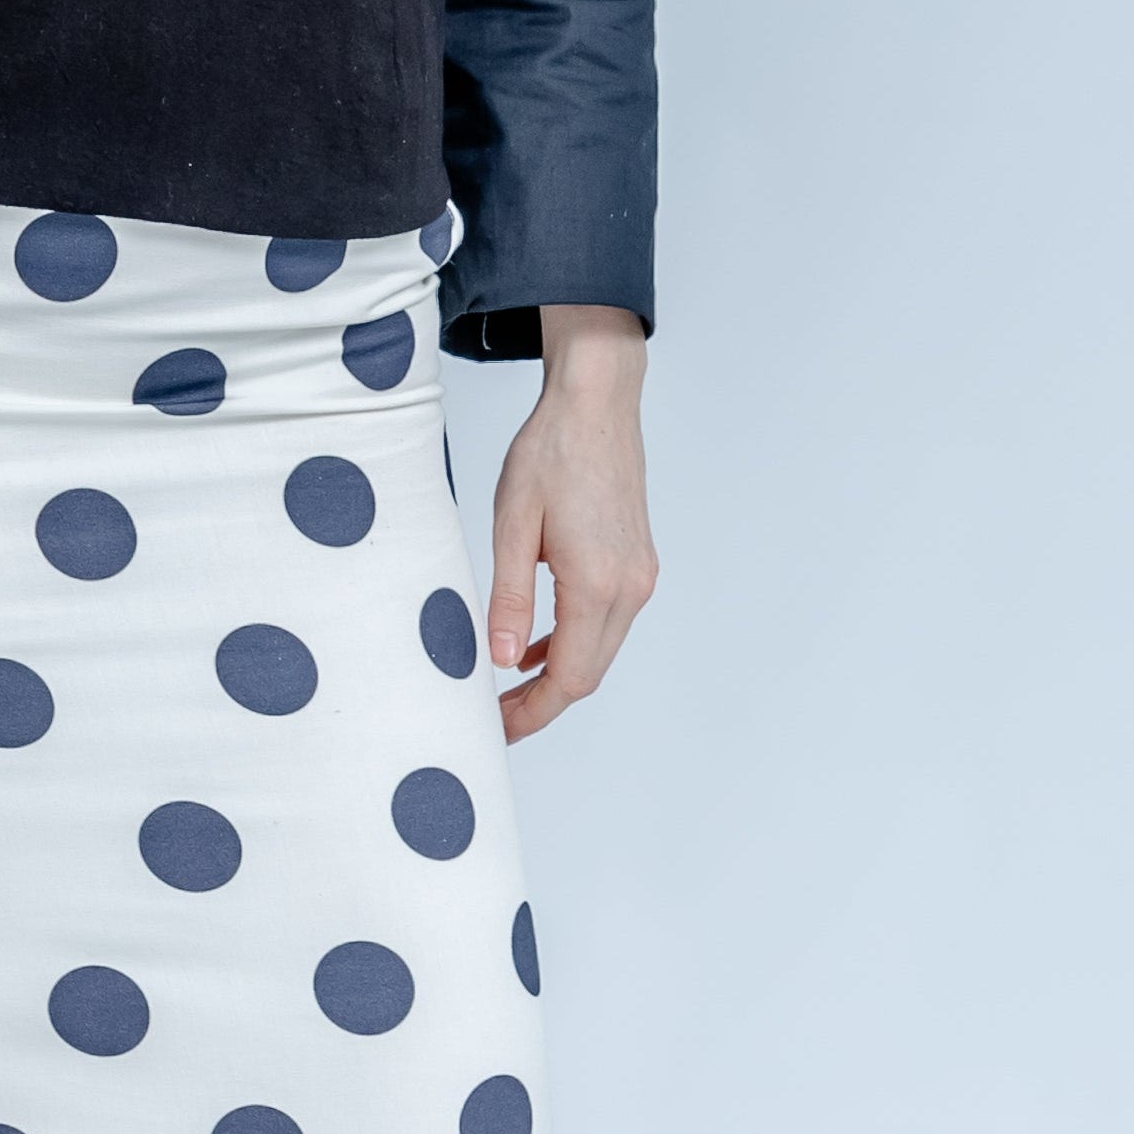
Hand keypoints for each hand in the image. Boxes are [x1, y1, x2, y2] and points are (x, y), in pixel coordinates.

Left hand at [485, 309, 655, 740]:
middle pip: (589, 673)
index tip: (497, 730)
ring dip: (558, 674)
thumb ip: (510, 599)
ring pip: (599, 650)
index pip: (569, 677)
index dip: (533, 713)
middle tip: (493, 718)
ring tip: (507, 689)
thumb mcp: (513, 525)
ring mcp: (639, 576)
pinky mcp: (637, 563)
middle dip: (542, 703)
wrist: (597, 403)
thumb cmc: (551, 452)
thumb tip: (505, 660)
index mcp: (598, 583)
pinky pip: (606, 622)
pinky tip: (535, 644)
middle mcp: (630, 587)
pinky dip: (572, 642)